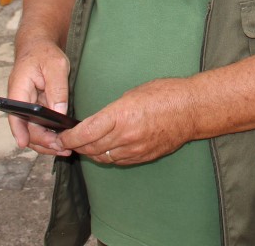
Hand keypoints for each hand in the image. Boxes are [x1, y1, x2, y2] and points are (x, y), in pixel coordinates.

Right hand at [6, 39, 72, 156]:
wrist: (38, 46)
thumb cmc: (45, 53)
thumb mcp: (56, 66)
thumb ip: (57, 89)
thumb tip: (59, 112)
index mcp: (18, 90)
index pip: (15, 115)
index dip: (19, 132)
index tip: (25, 144)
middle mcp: (19, 101)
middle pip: (26, 128)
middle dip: (42, 142)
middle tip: (62, 149)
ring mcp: (27, 106)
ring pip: (32, 130)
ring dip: (46, 142)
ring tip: (65, 150)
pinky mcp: (35, 108)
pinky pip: (39, 125)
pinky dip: (49, 134)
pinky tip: (63, 140)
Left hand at [55, 78, 198, 165]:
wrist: (192, 109)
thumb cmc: (166, 94)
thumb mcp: (133, 93)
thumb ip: (113, 110)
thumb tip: (99, 121)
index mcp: (121, 115)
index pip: (85, 133)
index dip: (69, 137)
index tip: (61, 136)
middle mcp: (126, 135)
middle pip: (91, 148)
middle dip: (77, 145)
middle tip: (69, 140)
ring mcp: (135, 149)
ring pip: (103, 157)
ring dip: (92, 152)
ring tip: (86, 144)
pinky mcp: (144, 157)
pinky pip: (118, 161)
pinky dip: (108, 156)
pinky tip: (107, 148)